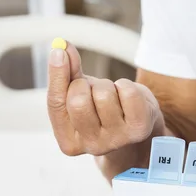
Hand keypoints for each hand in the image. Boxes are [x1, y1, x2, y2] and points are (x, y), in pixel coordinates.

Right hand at [47, 40, 161, 155]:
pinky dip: (125, 86)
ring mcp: (117, 140)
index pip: (56, 105)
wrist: (136, 125)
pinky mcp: (138, 129)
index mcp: (69, 142)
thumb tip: (60, 48)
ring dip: (106, 86)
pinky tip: (126, 98)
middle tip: (92, 89)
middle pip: (78, 101)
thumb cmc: (102, 109)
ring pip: (103, 95)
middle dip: (84, 85)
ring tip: (112, 96)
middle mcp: (92, 146)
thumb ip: (67, 74)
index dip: (57, 75)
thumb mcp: (80, 94)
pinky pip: (127, 92)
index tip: (59, 51)